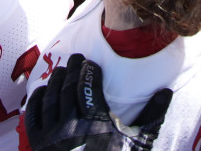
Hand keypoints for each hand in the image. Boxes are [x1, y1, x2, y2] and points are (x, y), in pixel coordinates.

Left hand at [23, 53, 171, 150]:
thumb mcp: (139, 144)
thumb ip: (152, 116)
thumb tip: (166, 91)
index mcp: (95, 125)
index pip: (87, 87)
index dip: (88, 71)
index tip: (91, 63)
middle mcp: (70, 128)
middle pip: (67, 89)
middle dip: (72, 70)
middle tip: (77, 58)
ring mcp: (52, 138)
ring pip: (50, 99)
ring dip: (54, 81)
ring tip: (61, 71)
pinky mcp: (40, 145)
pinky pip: (33, 117)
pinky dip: (35, 102)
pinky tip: (41, 91)